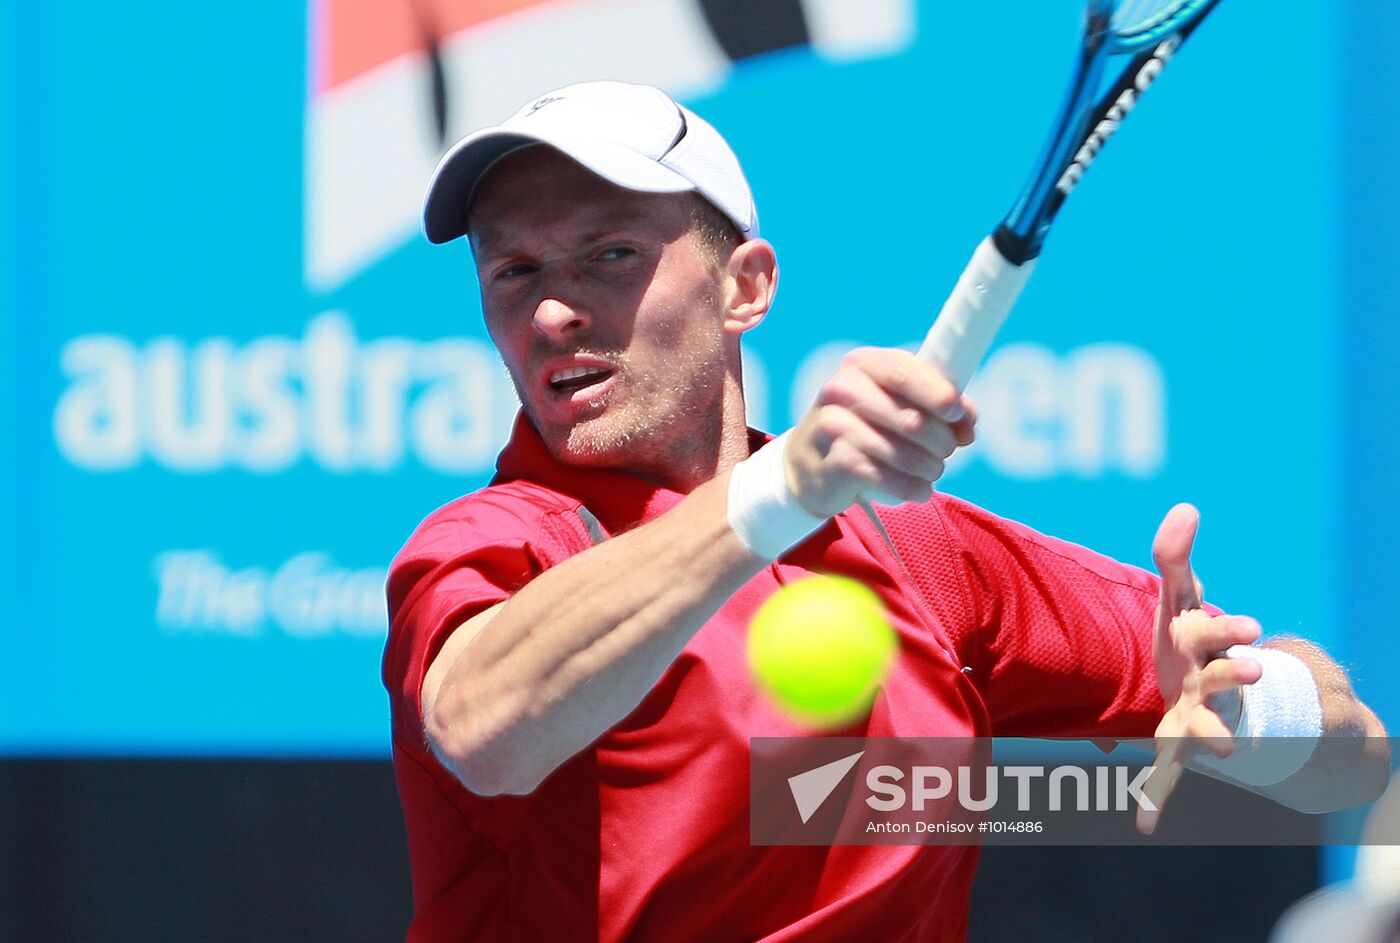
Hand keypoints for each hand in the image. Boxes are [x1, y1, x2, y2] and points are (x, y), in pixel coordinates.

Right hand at [783, 347, 976, 517]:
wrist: (809, 465)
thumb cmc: (867, 427)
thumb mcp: (899, 404)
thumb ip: (939, 406)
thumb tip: (967, 426)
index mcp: (863, 364)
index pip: (906, 373)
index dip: (940, 396)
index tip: (958, 414)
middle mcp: (842, 389)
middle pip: (912, 420)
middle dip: (942, 442)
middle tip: (945, 452)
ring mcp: (834, 426)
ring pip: (906, 454)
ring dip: (931, 468)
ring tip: (931, 471)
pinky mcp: (836, 463)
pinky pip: (891, 479)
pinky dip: (914, 488)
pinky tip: (917, 489)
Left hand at [1137, 503, 1264, 833]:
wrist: (1206, 688)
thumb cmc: (1186, 636)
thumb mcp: (1180, 596)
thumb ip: (1175, 556)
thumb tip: (1184, 509)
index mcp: (1203, 645)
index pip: (1212, 632)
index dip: (1227, 629)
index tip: (1248, 626)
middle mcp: (1208, 683)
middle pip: (1222, 678)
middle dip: (1235, 675)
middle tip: (1254, 671)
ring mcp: (1197, 717)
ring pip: (1208, 726)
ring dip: (1215, 735)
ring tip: (1225, 749)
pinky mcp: (1177, 746)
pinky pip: (1167, 776)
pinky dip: (1154, 800)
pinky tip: (1143, 825)